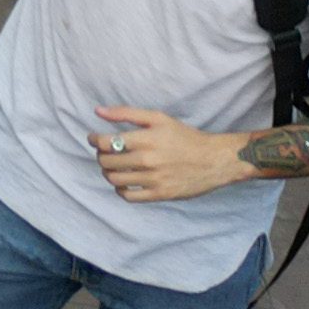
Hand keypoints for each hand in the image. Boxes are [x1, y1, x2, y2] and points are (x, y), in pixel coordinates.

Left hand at [91, 104, 252, 201]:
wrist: (214, 160)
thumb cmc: (185, 137)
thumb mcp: (158, 118)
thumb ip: (126, 113)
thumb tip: (97, 111)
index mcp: (145, 139)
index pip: (104, 143)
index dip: (94, 140)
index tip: (95, 139)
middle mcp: (147, 160)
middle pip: (106, 162)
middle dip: (101, 156)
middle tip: (106, 152)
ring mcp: (153, 179)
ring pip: (114, 180)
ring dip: (108, 172)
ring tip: (115, 166)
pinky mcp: (160, 194)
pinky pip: (129, 197)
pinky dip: (121, 190)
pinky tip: (125, 182)